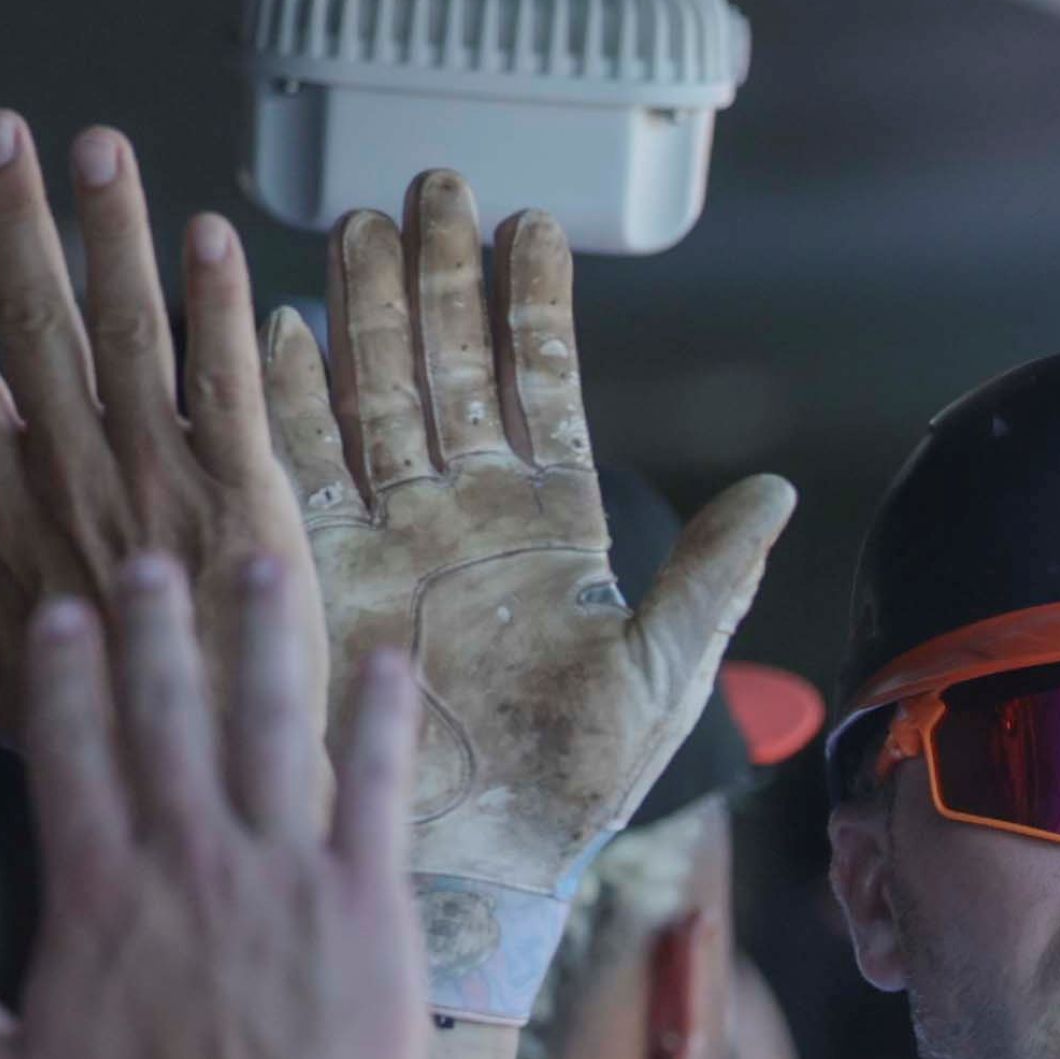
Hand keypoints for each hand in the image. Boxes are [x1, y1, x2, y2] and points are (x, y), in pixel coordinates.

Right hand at [0, 117, 318, 753]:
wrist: (208, 767)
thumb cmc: (93, 725)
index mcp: (7, 518)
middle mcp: (77, 484)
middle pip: (36, 332)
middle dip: (14, 227)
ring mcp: (162, 483)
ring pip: (129, 337)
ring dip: (113, 235)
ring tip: (97, 147)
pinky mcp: (246, 493)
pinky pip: (227, 383)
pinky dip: (217, 308)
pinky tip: (209, 234)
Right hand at [0, 554, 429, 1058]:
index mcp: (98, 890)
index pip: (70, 750)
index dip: (66, 672)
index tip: (65, 612)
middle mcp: (185, 857)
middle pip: (165, 713)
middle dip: (156, 627)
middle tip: (152, 559)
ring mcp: (279, 872)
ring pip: (268, 727)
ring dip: (264, 641)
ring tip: (265, 569)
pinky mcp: (363, 902)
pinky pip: (374, 790)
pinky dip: (380, 722)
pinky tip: (389, 662)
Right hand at [280, 171, 795, 1005]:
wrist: (480, 868)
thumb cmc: (576, 788)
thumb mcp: (663, 674)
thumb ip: (712, 575)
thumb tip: (777, 492)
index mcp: (547, 522)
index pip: (540, 385)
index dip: (533, 307)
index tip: (530, 225)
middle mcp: (460, 510)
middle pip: (445, 364)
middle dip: (437, 276)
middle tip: (433, 190)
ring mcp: (388, 532)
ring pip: (372, 394)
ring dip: (364, 312)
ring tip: (360, 228)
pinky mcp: (320, 572)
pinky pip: (297, 470)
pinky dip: (287, 401)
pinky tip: (282, 332)